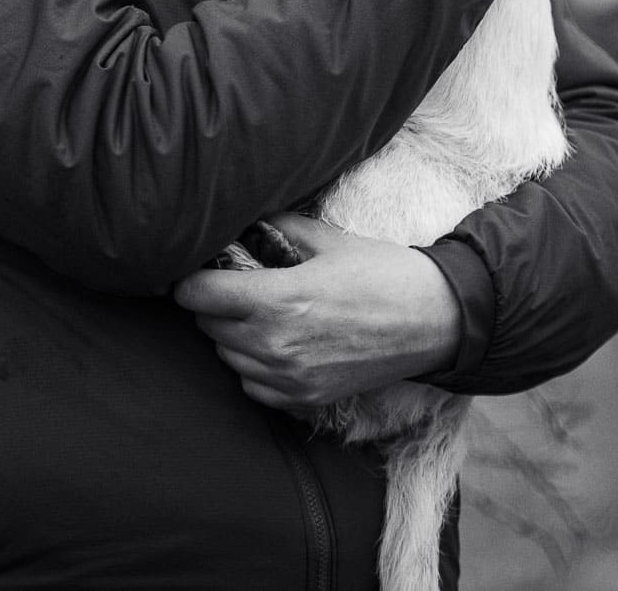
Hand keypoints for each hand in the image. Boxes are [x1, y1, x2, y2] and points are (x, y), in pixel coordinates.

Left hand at [172, 213, 461, 414]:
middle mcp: (277, 345)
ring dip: (231, 334)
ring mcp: (290, 379)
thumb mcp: (325, 238)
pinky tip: (275, 341)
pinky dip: (252, 365)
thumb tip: (240, 217)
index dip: (187, 280)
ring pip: (228, 357)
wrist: (429, 320)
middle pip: (208, 327)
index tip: (190, 269)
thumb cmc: (379, 272)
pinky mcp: (304, 400)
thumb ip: (275, 227)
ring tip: (257, 310)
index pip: (199, 296)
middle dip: (212, 303)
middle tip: (232, 282)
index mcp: (278, 300)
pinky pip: (253, 385)